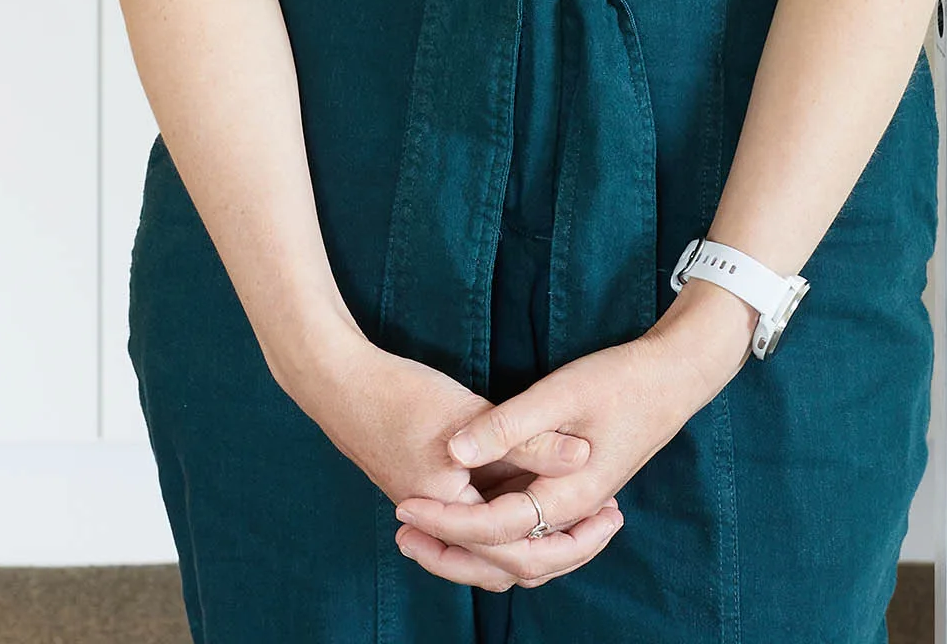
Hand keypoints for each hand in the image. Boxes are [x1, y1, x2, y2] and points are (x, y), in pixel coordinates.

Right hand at [289, 337, 623, 589]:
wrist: (337, 382)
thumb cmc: (399, 394)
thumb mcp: (472, 414)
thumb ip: (529, 440)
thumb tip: (585, 456)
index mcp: (453, 515)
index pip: (522, 552)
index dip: (572, 537)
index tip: (609, 518)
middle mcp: (442, 525)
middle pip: (508, 564)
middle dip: (560, 550)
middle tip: (604, 527)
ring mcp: (433, 512)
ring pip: (492, 548)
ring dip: (536, 536)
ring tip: (579, 515)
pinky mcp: (430, 494)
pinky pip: (478, 524)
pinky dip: (509, 518)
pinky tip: (533, 493)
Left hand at [392, 298, 750, 592]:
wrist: (672, 378)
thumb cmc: (620, 379)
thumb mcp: (559, 393)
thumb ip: (509, 425)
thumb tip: (456, 452)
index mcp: (569, 495)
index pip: (495, 528)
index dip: (446, 520)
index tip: (403, 505)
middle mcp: (573, 512)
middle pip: (507, 560)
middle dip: (451, 551)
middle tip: (404, 532)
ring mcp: (578, 507)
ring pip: (522, 556)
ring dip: (474, 550)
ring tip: (428, 530)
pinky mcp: (577, 494)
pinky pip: (533, 535)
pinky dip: (499, 538)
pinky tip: (472, 514)